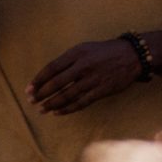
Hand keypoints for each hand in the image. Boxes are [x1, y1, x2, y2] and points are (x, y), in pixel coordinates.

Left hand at [30, 38, 144, 115]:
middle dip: (41, 93)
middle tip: (32, 100)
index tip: (29, 88)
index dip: (39, 80)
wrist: (132, 55)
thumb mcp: (86, 48)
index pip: (52, 68)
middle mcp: (83, 66)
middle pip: (57, 83)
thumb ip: (69, 60)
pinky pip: (80, 102)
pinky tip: (58, 112)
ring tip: (42, 109)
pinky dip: (67, 109)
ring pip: (67, 95)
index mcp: (77, 53)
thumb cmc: (105, 51)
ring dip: (52, 104)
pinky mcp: (101, 90)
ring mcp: (92, 79)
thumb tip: (50, 75)